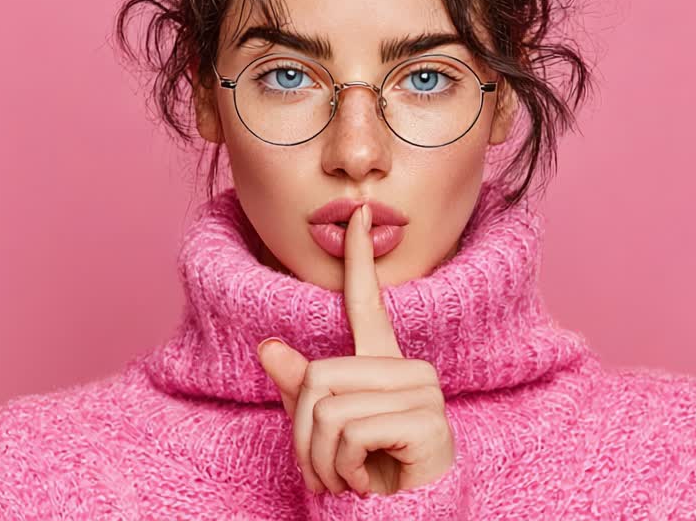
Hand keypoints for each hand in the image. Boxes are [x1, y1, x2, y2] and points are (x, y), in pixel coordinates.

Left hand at [256, 202, 455, 495]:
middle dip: (306, 434)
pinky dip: (345, 468)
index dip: (359, 261)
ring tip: (349, 479)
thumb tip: (267, 346)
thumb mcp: (322, 435)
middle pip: (319, 375)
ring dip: (323, 459)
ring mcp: (425, 396)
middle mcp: (410, 373)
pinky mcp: (428, 424)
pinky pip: (351, 432)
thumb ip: (298, 391)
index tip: (356, 213)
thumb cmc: (367, 480)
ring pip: (329, 407)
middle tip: (330, 469)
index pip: (368, 306)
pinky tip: (369, 482)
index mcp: (385, 368)